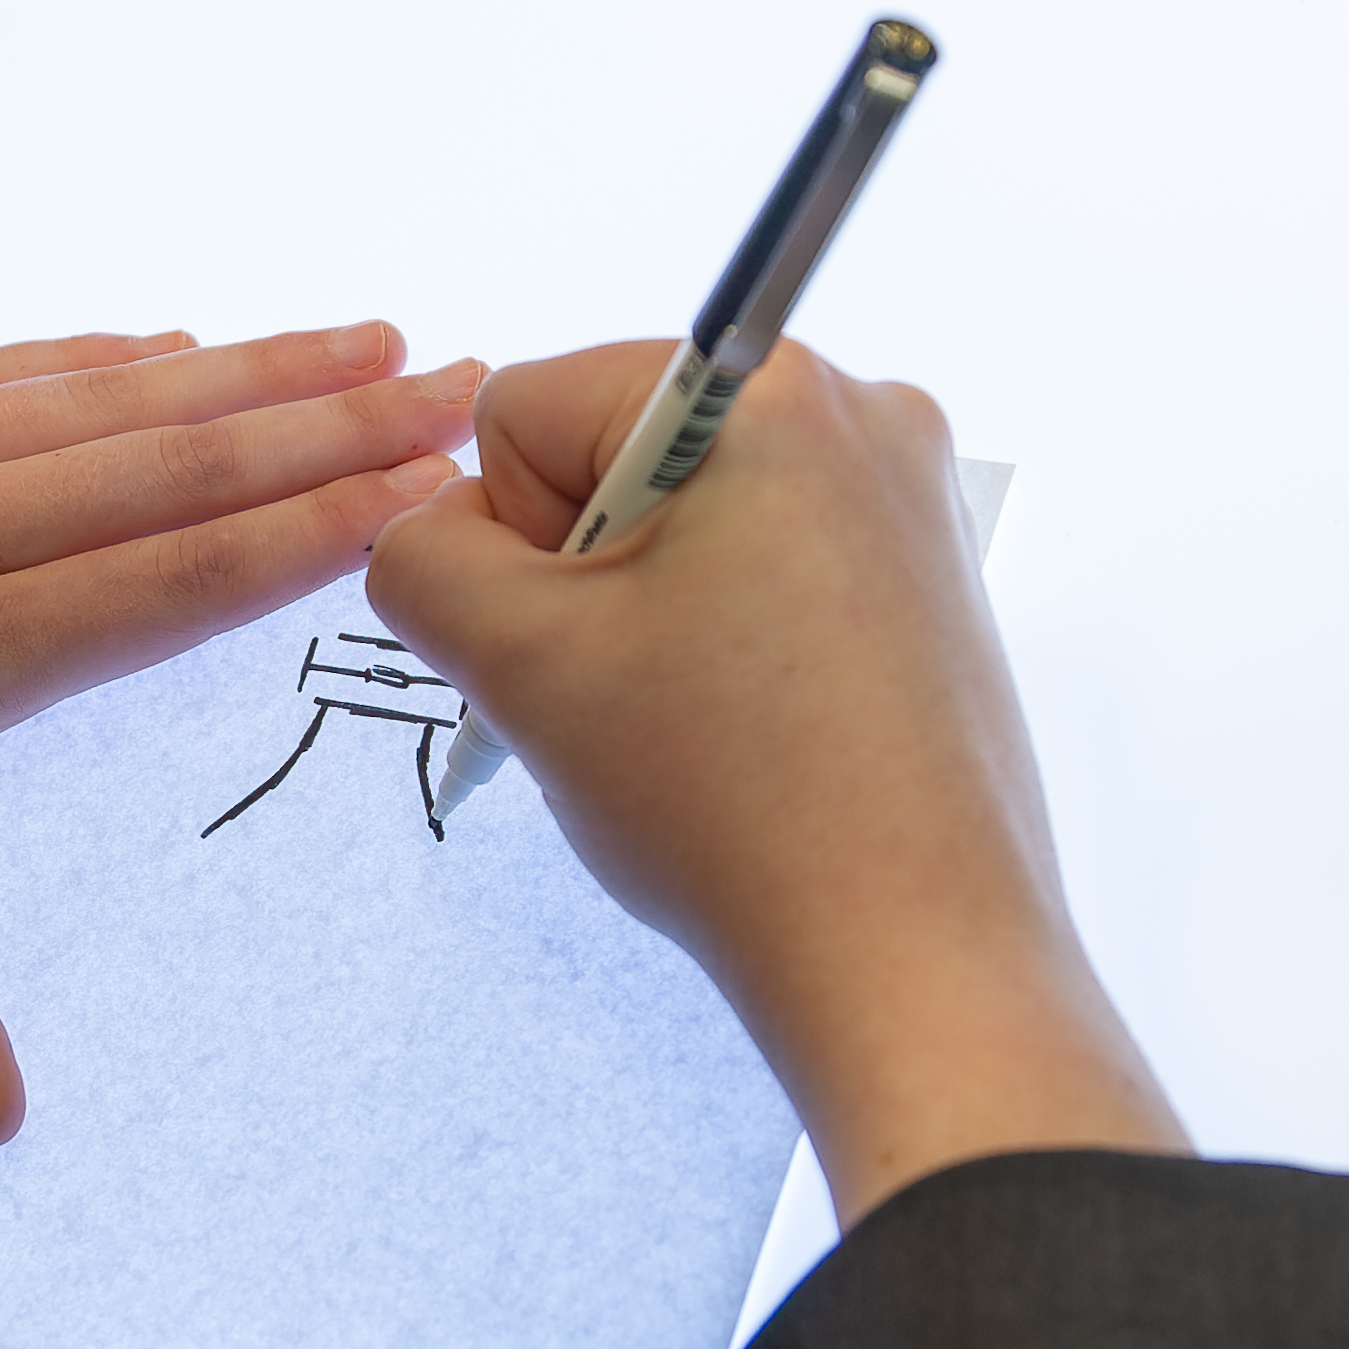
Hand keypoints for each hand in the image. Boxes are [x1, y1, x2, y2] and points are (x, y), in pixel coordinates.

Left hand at [0, 325, 480, 1142]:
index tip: (429, 487)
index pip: (168, 586)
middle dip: (330, 423)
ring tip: (374, 334)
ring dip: (249, 369)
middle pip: (171, 471)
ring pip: (102, 402)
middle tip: (466, 383)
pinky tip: (177, 341)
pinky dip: (103, 356)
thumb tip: (5, 1120)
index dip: (312, 533)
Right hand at [364, 340, 1179, 1220]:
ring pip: (685, 529)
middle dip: (585, 579)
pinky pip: (765, 578)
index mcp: (764, 391)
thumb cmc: (732, 801)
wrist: (913, 957)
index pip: (526, 411)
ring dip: (650, 622)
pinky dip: (727, 648)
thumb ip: (419, 561)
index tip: (583, 643)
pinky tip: (752, 743)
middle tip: (634, 700)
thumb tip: (433, 536)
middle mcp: (859, 413)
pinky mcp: (929, 589)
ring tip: (698, 733)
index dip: (511, 541)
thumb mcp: (520, 664)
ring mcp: (907, 504)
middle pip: (613, 461)